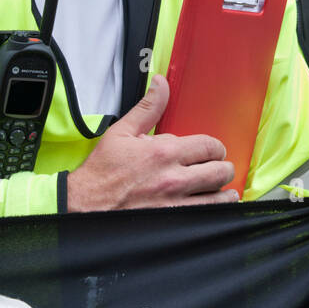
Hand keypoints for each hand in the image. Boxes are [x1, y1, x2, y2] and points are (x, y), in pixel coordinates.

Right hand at [66, 74, 236, 210]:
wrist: (84, 206)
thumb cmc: (102, 172)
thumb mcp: (122, 132)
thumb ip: (148, 108)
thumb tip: (161, 82)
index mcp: (164, 153)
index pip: (209, 146)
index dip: (215, 148)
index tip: (212, 152)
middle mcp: (174, 179)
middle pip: (220, 171)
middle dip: (223, 168)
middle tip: (218, 169)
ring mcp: (175, 205)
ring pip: (219, 198)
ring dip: (224, 193)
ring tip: (221, 190)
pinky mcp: (173, 225)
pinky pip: (206, 218)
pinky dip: (215, 213)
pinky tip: (213, 209)